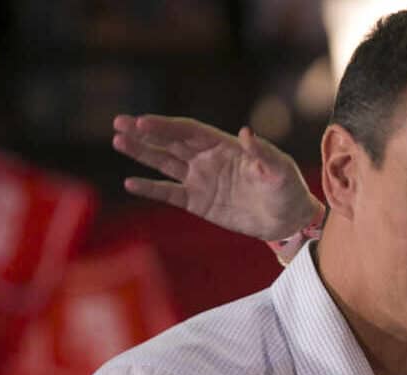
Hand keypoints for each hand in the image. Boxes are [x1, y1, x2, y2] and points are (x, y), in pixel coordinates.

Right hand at [112, 114, 322, 240]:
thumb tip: (247, 132)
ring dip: (142, 152)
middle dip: (145, 133)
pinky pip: (170, 193)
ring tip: (118, 141)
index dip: (166, 125)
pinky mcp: (198, 203)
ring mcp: (200, 180)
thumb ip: (262, 152)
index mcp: (224, 146)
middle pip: (170, 142)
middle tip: (119, 123)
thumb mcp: (279, 169)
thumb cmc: (287, 188)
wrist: (288, 219)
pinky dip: (151, 188)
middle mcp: (207, 159)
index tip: (142, 121)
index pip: (188, 131)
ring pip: (165, 163)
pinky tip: (130, 182)